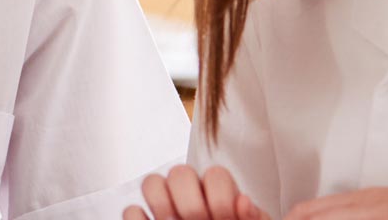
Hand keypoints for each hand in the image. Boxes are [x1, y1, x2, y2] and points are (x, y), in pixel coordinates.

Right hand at [123, 165, 265, 219]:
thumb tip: (256, 205)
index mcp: (220, 198)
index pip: (215, 175)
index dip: (220, 196)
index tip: (227, 219)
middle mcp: (191, 198)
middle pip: (180, 173)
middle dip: (191, 201)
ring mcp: (164, 211)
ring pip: (152, 182)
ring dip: (162, 204)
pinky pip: (131, 211)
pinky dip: (141, 219)